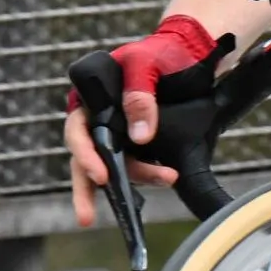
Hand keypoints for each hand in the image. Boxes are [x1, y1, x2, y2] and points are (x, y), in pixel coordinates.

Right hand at [62, 14, 224, 227]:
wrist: (193, 54)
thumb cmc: (162, 53)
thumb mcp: (148, 64)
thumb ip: (140, 95)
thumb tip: (139, 137)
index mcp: (90, 98)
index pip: (77, 131)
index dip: (85, 155)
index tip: (101, 175)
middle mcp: (100, 120)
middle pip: (86, 159)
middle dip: (87, 189)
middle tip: (87, 218)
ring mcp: (121, 134)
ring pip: (117, 166)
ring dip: (138, 179)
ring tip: (167, 178)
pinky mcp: (142, 145)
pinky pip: (140, 165)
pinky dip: (150, 175)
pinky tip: (165, 178)